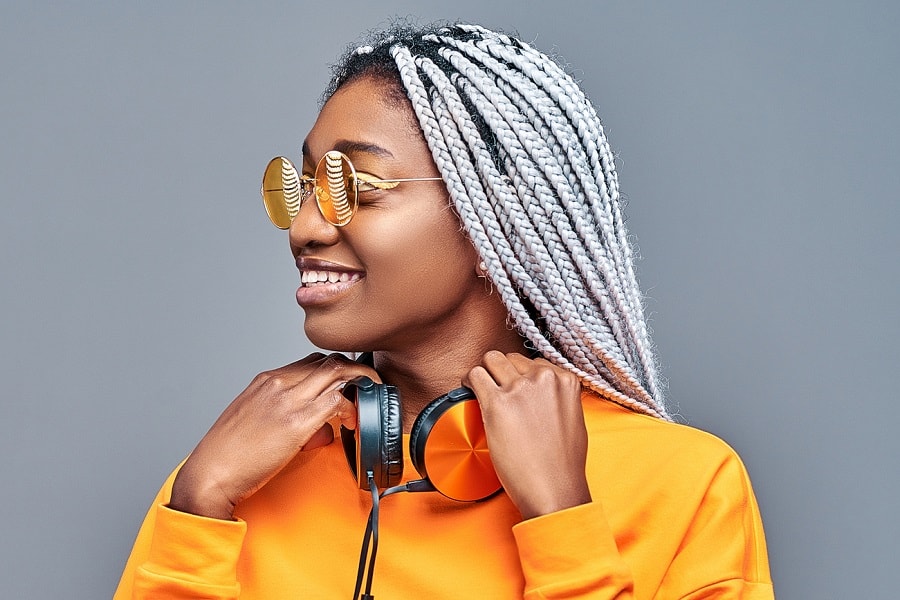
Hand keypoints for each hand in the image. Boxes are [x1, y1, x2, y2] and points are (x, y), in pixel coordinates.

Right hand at [169, 352, 376, 519]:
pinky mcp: (295, 422)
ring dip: (359, 384)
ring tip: (366, 403)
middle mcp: (277, 383)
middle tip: (368, 391)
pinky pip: (336, 401)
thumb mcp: (259, 424)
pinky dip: (351, 408)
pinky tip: (353, 422)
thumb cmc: (230, 455)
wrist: (210, 473)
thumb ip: (293, 420)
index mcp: (266, 380)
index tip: (349, 388)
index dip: (337, 373)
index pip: (313, 362)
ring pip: (337, 372)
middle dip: (355, 372)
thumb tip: (326, 430)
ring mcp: (286, 400)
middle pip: (329, 361)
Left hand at [463, 351, 590, 519]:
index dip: (519, 374)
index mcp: (565, 380)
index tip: (512, 385)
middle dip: (500, 371)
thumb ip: (557, 398)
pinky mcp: (497, 403)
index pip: (534, 362)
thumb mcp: (573, 418)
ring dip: (484, 373)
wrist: (555, 489)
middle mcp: (544, 378)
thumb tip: (541, 395)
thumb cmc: (563, 464)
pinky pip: (475, 376)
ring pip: (490, 360)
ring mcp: (520, 389)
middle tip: (494, 388)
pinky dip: (468, 383)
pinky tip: (468, 392)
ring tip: (479, 388)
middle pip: (510, 358)